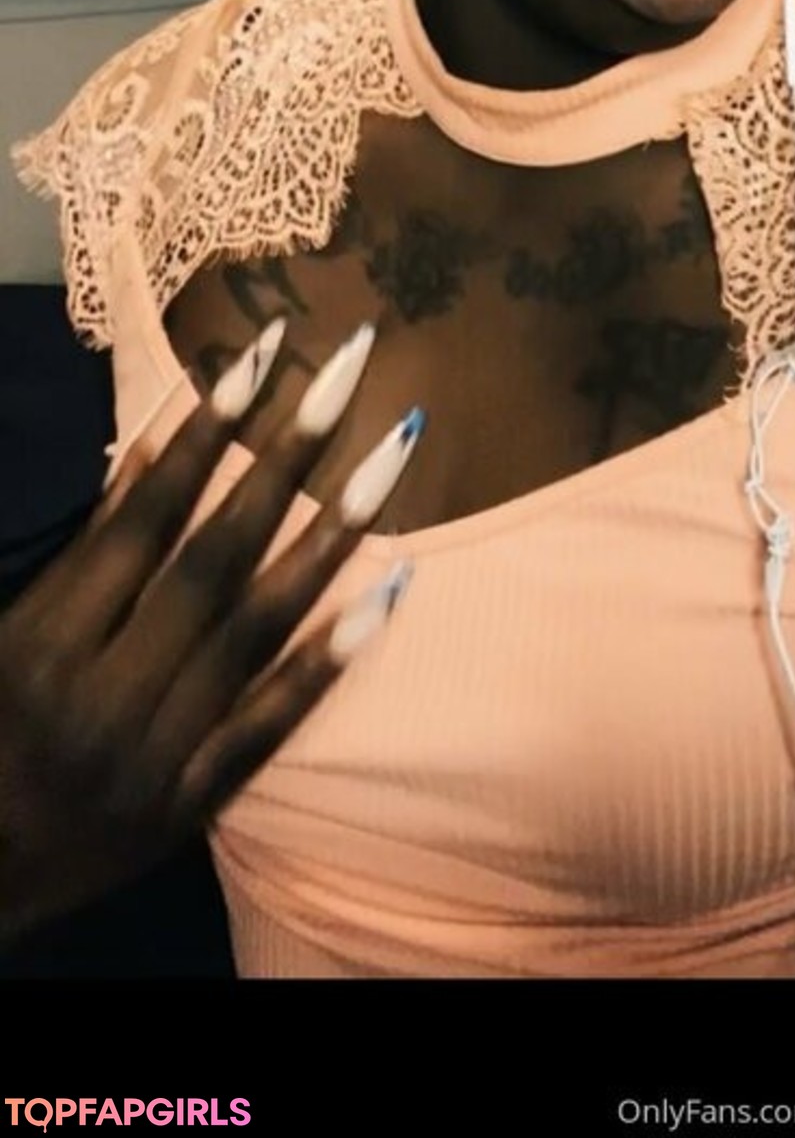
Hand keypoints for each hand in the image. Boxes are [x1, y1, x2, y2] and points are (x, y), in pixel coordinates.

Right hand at [0, 319, 416, 946]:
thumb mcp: (6, 634)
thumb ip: (83, 552)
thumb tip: (154, 453)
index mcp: (46, 641)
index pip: (145, 516)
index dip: (207, 431)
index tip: (266, 348)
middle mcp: (106, 691)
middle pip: (216, 556)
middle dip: (288, 452)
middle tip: (354, 362)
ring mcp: (157, 752)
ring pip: (257, 628)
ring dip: (334, 534)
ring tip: (396, 448)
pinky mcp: (193, 805)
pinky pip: (270, 724)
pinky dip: (328, 659)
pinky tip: (389, 594)